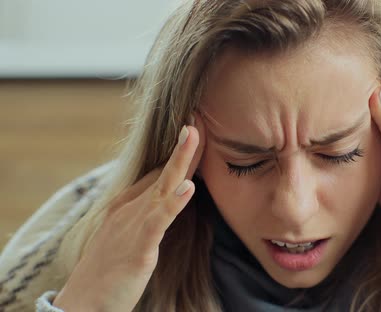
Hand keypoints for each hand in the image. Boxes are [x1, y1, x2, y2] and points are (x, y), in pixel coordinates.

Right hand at [53, 114, 205, 311]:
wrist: (81, 303)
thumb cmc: (107, 271)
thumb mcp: (128, 236)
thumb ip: (147, 217)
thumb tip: (169, 197)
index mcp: (127, 207)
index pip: (158, 174)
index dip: (178, 155)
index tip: (195, 132)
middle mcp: (129, 210)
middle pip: (161, 173)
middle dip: (181, 148)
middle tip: (196, 121)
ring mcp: (132, 226)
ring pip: (162, 188)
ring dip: (180, 161)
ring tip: (193, 136)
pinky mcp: (138, 248)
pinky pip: (158, 221)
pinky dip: (173, 203)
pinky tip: (188, 187)